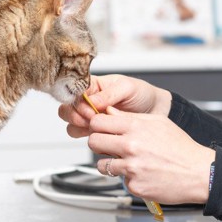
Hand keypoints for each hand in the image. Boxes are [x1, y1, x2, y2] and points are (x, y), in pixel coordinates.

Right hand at [57, 74, 171, 138]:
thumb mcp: (128, 88)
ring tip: (97, 127)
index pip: (73, 92)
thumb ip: (109, 94)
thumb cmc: (142, 94)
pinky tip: (101, 134)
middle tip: (93, 119)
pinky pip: (81, 134)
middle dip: (76, 116)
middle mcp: (88, 100)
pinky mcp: (96, 130)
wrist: (155, 110)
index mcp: (93, 85)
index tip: (92, 109)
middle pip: (66, 108)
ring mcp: (90, 116)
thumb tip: (92, 101)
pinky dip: (87, 136)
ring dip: (80, 127)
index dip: (78, 102)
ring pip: (71, 123)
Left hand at [89, 107, 215, 204]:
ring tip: (126, 162)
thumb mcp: (158, 122)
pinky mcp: (135, 186)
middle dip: (98, 143)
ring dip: (110, 163)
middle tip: (108, 146)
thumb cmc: (181, 147)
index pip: (98, 122)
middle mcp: (131, 146)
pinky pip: (121, 180)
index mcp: (135, 127)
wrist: (198, 172)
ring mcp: (131, 167)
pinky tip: (142, 173)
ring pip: (102, 164)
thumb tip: (110, 111)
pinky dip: (129, 178)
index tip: (101, 129)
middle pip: (94, 142)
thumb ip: (131, 116)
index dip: (97, 126)